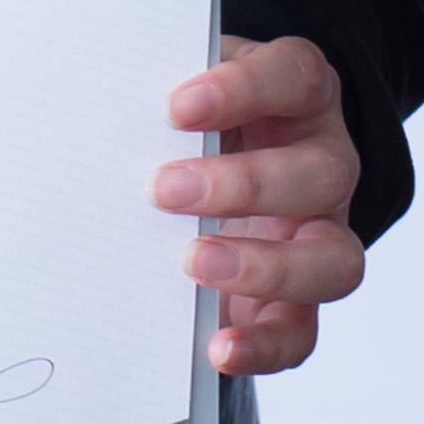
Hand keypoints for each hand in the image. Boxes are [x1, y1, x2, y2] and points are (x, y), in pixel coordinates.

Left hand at [155, 35, 366, 374]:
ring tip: (193, 264)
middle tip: (164, 190)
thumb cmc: (196, 122)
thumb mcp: (188, 94)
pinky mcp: (301, 301)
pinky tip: (217, 346)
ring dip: (264, 267)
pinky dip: (264, 345)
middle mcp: (326, 166)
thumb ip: (161, 96)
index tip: (178, 106)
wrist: (216, 166)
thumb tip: (89, 110)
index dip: (245, 88)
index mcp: (301, 97)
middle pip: (322, 175)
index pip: (295, 77)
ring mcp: (322, 237)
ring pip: (334, 261)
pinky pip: (302, 333)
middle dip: (243, 185)